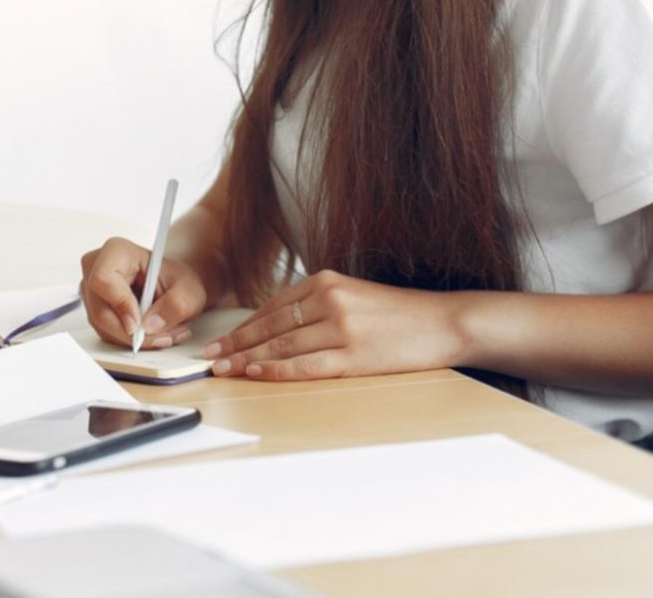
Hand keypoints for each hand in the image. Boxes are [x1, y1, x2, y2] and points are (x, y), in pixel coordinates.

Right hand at [79, 237, 207, 348]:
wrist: (171, 284)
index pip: (103, 280)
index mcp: (116, 251)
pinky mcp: (93, 309)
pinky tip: (150, 333)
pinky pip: (105, 333)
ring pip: (103, 327)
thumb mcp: (189, 291)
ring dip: (134, 339)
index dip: (121, 306)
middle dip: (133, 333)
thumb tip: (149, 326)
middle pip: (100, 312)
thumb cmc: (177, 280)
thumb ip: (175, 306)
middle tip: (163, 337)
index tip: (141, 325)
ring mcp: (90, 290)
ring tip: (164, 334)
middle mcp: (95, 268)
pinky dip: (129, 340)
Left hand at [203, 269, 465, 380]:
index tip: (220, 340)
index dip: (242, 326)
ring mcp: (342, 327)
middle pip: (270, 325)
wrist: (444, 322)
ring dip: (247, 358)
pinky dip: (276, 369)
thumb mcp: (353, 296)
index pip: (272, 307)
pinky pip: (306, 364)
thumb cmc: (398, 314)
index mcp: (326, 281)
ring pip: (282, 344)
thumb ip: (318, 304)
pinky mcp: (354, 354)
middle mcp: (330, 299)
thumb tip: (279, 326)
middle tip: (208, 357)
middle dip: (235, 343)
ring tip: (222, 369)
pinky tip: (256, 372)